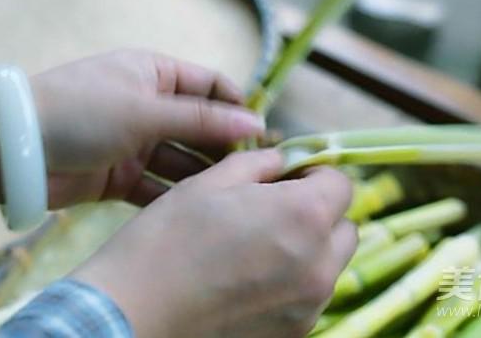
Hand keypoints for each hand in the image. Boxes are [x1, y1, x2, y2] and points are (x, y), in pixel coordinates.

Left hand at [0, 50, 264, 207]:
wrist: (13, 149)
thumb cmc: (80, 112)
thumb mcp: (144, 110)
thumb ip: (201, 120)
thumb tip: (257, 122)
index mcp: (154, 73)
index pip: (210, 85)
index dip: (237, 107)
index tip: (263, 135)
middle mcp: (147, 105)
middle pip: (199, 126)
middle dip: (224, 147)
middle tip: (254, 174)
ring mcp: (133, 142)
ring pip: (180, 159)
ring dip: (202, 175)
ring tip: (232, 197)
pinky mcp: (118, 176)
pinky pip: (156, 185)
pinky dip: (174, 197)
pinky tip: (198, 212)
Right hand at [71, 150, 356, 337]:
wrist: (134, 310)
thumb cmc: (167, 239)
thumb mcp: (210, 184)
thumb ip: (258, 165)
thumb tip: (282, 161)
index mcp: (303, 216)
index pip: (341, 185)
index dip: (316, 174)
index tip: (290, 177)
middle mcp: (318, 265)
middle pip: (345, 229)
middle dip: (319, 213)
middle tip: (276, 210)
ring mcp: (308, 306)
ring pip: (329, 266)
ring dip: (308, 249)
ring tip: (258, 248)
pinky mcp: (293, 334)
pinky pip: (307, 298)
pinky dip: (291, 283)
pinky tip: (248, 279)